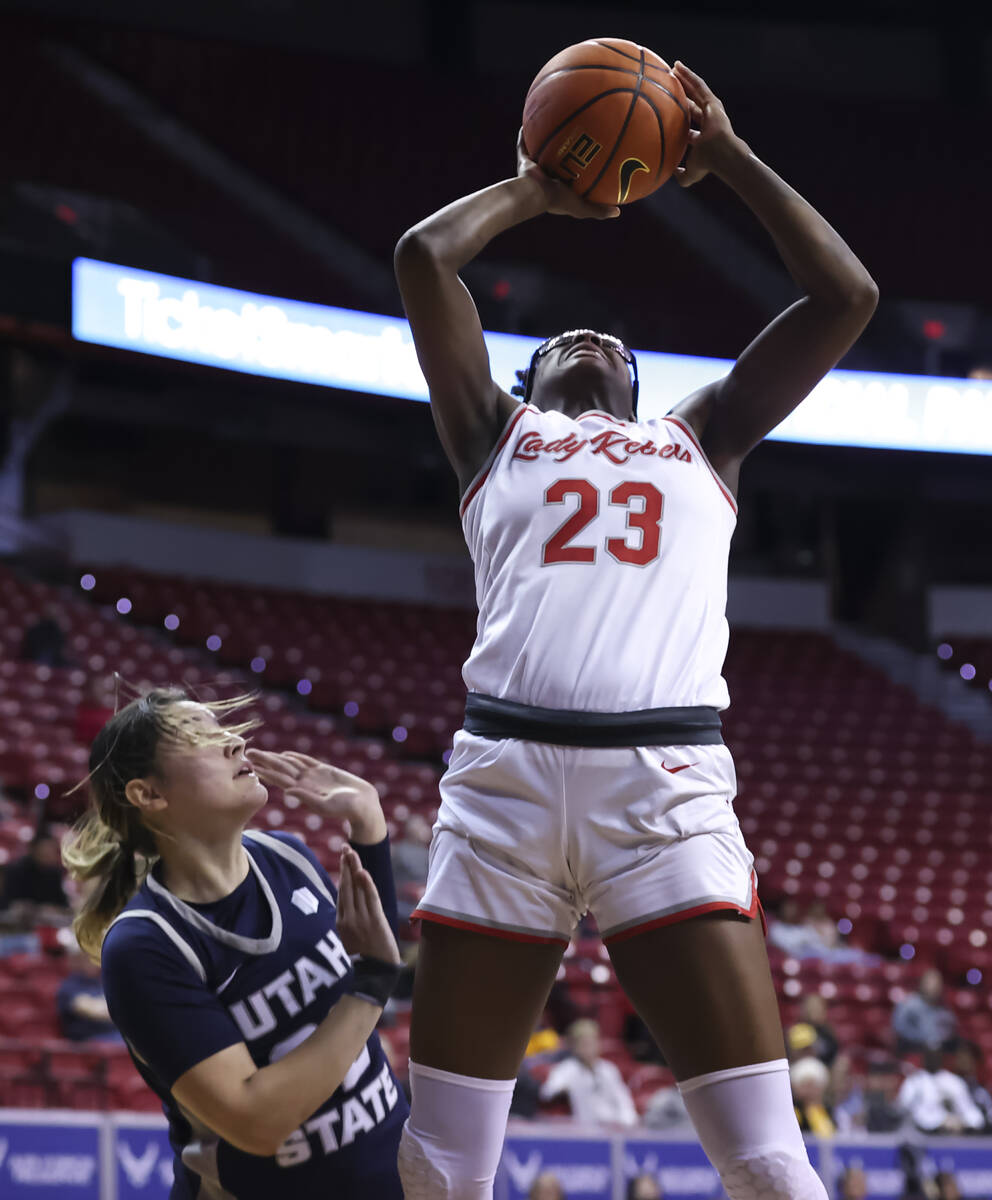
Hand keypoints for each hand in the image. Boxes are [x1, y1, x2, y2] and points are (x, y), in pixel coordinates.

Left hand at [246, 749, 386, 842]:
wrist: (363, 805)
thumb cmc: (345, 808)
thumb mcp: (325, 806)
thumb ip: (307, 798)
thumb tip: (287, 791)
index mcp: (302, 791)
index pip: (280, 779)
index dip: (266, 772)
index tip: (252, 765)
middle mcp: (305, 783)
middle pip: (281, 769)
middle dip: (266, 761)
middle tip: (249, 752)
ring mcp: (314, 777)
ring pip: (291, 764)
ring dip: (276, 758)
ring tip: (262, 753)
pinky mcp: (325, 771)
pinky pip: (306, 762)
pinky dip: (295, 757)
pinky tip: (285, 754)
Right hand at [336, 846, 400, 963]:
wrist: (373, 980)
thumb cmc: (363, 965)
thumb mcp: (349, 944)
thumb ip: (347, 926)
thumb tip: (345, 914)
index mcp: (340, 924)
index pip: (342, 893)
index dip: (343, 875)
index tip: (343, 859)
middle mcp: (348, 919)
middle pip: (347, 887)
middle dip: (346, 866)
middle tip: (345, 847)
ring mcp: (360, 920)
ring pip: (356, 889)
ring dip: (354, 869)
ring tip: (352, 852)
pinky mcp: (374, 923)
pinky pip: (370, 900)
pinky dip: (367, 886)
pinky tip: (363, 872)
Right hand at [516, 128, 619, 219]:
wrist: (536, 195)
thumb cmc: (558, 201)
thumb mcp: (582, 208)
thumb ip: (598, 210)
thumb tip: (618, 212)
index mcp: (558, 188)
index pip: (572, 176)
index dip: (579, 167)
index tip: (589, 158)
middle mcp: (546, 177)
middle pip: (556, 161)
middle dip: (564, 151)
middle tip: (576, 137)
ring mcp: (534, 168)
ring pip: (541, 151)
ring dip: (546, 140)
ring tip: (555, 124)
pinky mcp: (524, 161)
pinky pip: (524, 145)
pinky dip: (525, 135)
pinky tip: (532, 121)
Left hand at [671, 61, 748, 187]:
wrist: (722, 156)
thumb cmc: (708, 165)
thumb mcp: (690, 173)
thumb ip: (680, 175)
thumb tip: (671, 173)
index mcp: (701, 134)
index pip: (688, 120)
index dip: (679, 112)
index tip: (669, 105)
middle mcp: (706, 120)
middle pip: (691, 101)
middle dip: (681, 91)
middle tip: (670, 81)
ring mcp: (711, 110)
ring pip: (695, 89)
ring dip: (685, 78)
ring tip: (673, 67)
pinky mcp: (713, 102)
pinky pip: (699, 85)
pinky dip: (689, 76)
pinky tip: (679, 67)